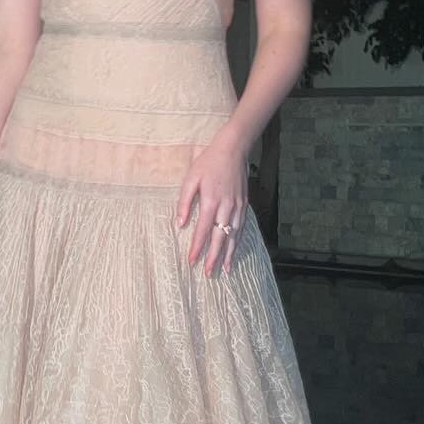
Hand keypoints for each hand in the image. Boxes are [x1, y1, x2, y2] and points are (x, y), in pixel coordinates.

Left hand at [174, 135, 247, 277]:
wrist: (234, 149)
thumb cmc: (208, 162)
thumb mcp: (191, 178)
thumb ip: (185, 202)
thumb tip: (180, 224)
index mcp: (212, 201)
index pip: (203, 230)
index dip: (197, 247)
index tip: (191, 261)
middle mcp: (227, 207)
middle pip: (220, 238)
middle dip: (214, 257)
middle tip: (208, 273)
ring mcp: (238, 207)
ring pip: (233, 236)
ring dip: (228, 254)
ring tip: (223, 269)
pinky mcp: (244, 205)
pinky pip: (242, 228)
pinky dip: (238, 242)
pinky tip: (234, 251)